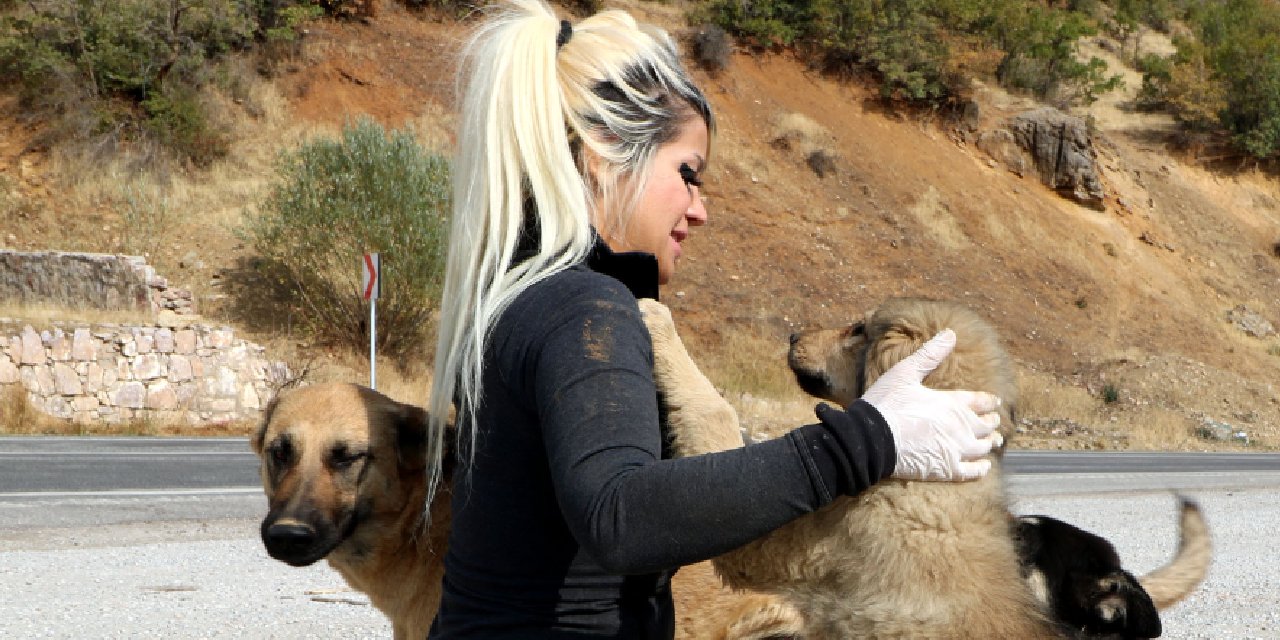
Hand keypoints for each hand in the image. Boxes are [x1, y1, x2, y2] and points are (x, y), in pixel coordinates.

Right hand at [861, 329, 1000, 481]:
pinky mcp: (947, 470)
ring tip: (993, 441)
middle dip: (991, 422)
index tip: (994, 402)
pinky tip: (984, 465)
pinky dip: (982, 467)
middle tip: (993, 422)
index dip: (989, 401)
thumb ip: (929, 354)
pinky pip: (973, 471)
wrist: (870, 440)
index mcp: (951, 402)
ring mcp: (955, 450)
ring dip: (990, 442)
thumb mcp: (904, 373)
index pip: (980, 401)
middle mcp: (960, 427)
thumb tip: (950, 333)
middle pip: (985, 425)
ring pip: (983, 447)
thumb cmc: (885, 404)